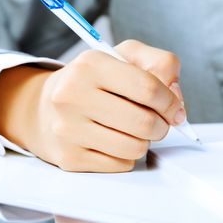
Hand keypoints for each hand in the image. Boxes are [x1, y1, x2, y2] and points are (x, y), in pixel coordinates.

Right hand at [0, 40, 185, 171]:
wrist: (46, 107)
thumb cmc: (95, 81)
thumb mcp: (126, 58)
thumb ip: (161, 65)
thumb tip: (176, 100)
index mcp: (90, 64)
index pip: (148, 88)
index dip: (171, 102)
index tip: (175, 109)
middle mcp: (72, 95)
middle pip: (144, 122)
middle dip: (161, 125)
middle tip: (157, 122)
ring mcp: (67, 129)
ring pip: (135, 148)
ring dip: (144, 142)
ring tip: (133, 130)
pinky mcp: (69, 157)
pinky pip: (120, 164)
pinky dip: (126, 155)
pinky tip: (113, 141)